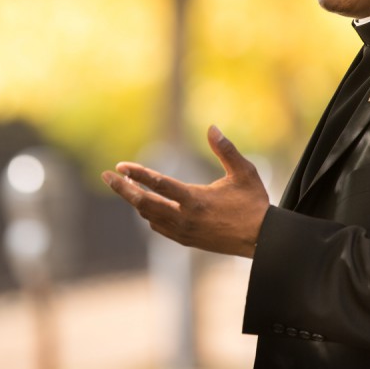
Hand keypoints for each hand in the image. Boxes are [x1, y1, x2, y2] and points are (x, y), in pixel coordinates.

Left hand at [101, 125, 269, 257]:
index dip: (137, 174)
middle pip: (144, 203)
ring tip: (124, 187)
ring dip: (135, 201)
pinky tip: (146, 206)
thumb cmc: (254, 203)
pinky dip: (149, 215)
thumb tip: (211, 127)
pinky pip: (160, 227)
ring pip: (149, 216)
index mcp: (196, 200)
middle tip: (106, 177)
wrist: (263, 241)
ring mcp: (184, 232)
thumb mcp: (244, 172)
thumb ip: (226, 150)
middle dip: (123, 189)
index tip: (120, 166)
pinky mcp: (187, 241)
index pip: (158, 184)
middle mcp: (185, 218)